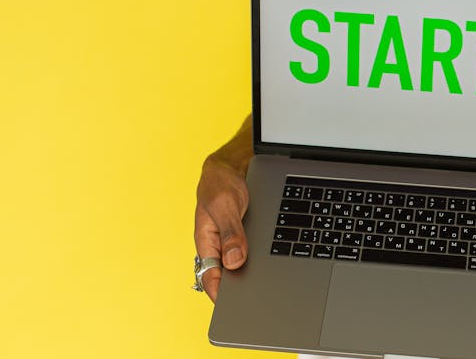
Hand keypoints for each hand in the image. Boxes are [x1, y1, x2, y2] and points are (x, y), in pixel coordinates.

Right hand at [193, 157, 250, 301]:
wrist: (233, 165)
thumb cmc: (220, 182)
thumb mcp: (225, 205)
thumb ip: (230, 232)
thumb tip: (234, 261)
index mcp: (206, 240)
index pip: (210, 276)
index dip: (220, 295)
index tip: (232, 308)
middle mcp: (218, 244)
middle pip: (226, 275)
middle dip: (237, 288)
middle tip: (253, 301)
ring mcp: (230, 241)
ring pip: (238, 266)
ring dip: (249, 273)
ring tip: (263, 288)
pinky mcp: (242, 237)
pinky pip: (248, 254)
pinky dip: (257, 260)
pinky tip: (269, 266)